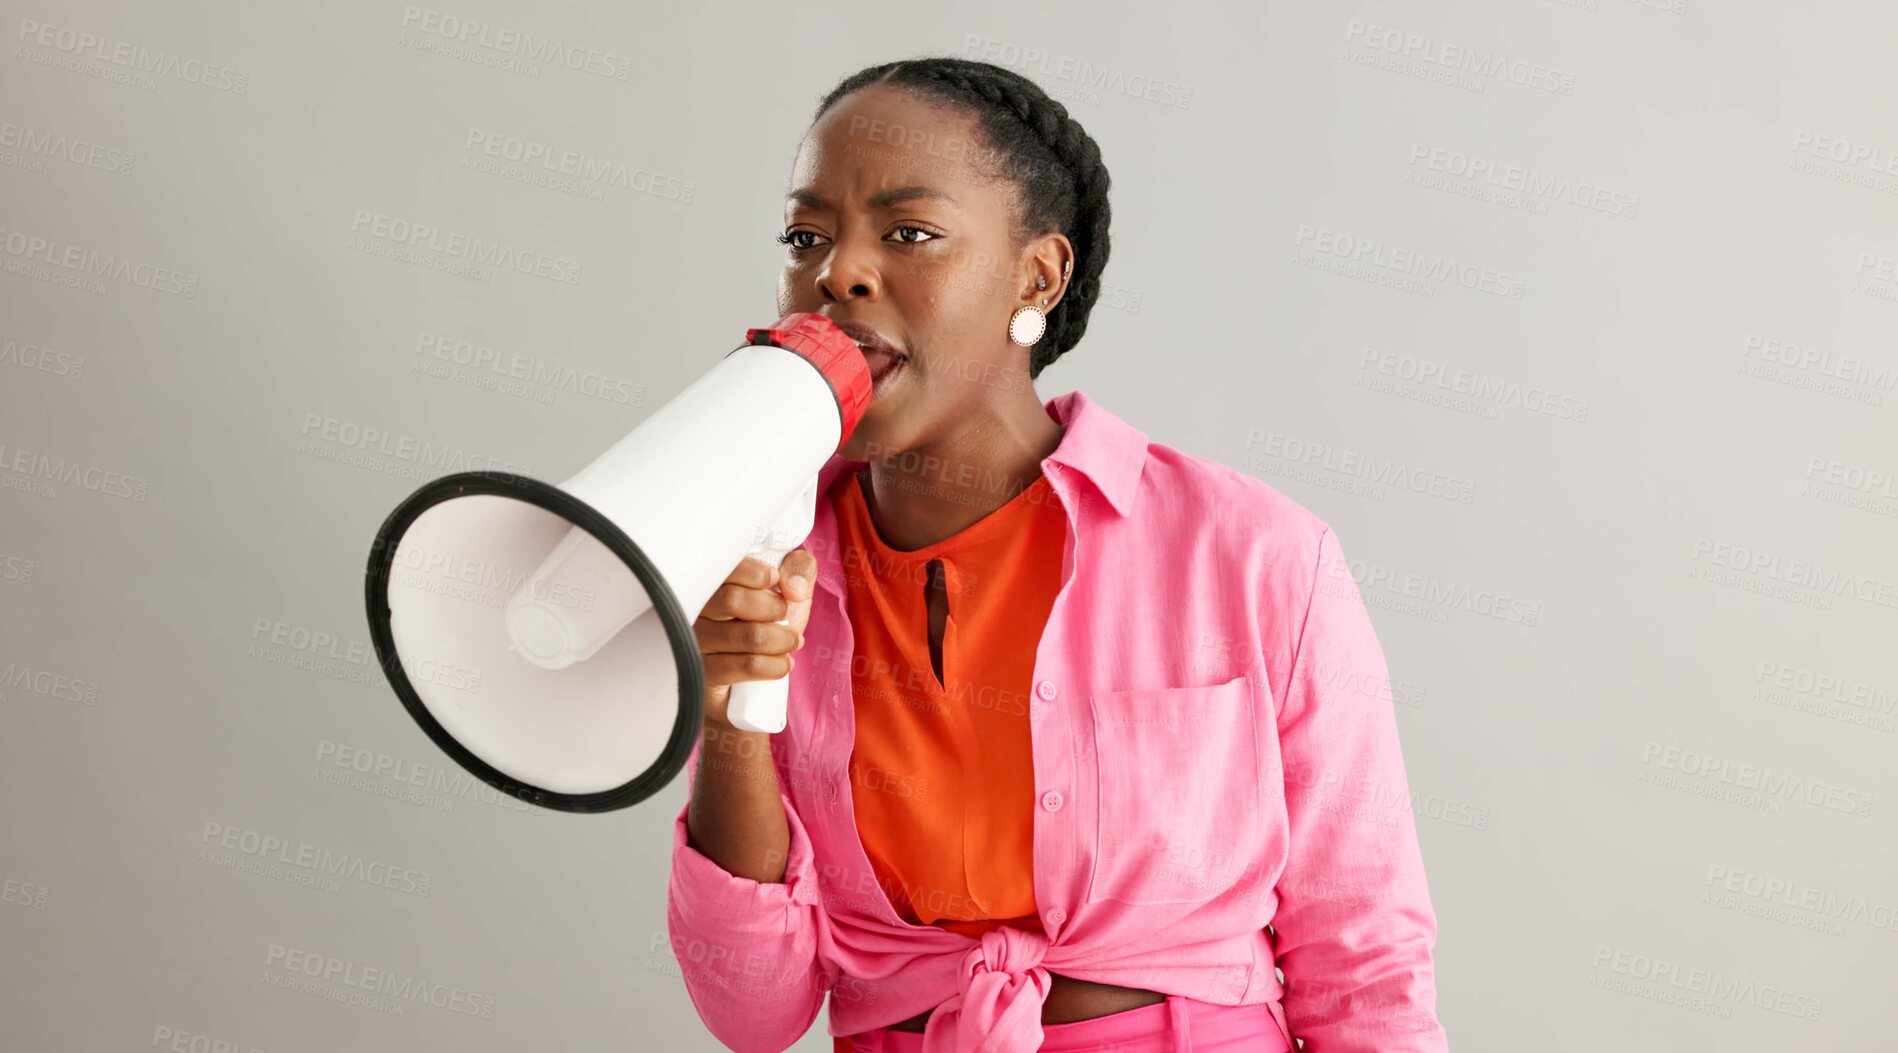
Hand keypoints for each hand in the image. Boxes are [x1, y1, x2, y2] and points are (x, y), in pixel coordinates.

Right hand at [693, 549, 816, 728]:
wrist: (746, 688)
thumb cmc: (763, 625)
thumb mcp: (787, 589)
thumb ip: (798, 569)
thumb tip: (794, 588)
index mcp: (710, 581)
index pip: (722, 567)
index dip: (755, 573)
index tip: (774, 580)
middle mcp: (692, 609)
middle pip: (733, 600)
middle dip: (774, 608)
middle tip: (787, 615)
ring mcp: (694, 643)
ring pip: (747, 635)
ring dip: (782, 639)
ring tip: (792, 641)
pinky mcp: (703, 675)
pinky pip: (748, 665)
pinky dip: (776, 664)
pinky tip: (784, 663)